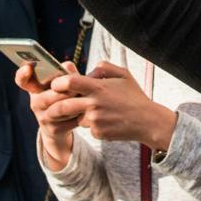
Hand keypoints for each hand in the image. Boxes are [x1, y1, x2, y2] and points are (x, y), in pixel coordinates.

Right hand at [22, 61, 85, 167]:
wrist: (62, 126)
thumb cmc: (65, 97)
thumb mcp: (65, 83)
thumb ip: (68, 72)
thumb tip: (75, 67)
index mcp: (36, 88)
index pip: (22, 81)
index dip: (22, 74)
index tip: (28, 67)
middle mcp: (36, 102)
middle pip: (45, 97)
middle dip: (62, 93)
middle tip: (76, 89)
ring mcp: (43, 117)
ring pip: (59, 109)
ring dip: (74, 103)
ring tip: (85, 99)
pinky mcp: (54, 130)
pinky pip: (68, 121)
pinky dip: (80, 115)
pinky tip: (87, 111)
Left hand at [45, 62, 176, 147]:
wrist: (147, 121)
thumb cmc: (134, 96)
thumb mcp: (123, 74)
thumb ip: (103, 67)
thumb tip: (88, 71)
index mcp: (98, 87)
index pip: (70, 82)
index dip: (58, 83)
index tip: (56, 85)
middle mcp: (94, 104)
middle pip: (63, 106)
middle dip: (54, 107)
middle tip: (52, 107)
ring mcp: (95, 120)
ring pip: (76, 117)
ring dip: (80, 115)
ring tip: (97, 111)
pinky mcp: (98, 133)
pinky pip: (88, 128)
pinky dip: (93, 125)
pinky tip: (107, 121)